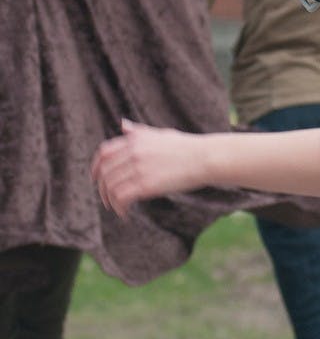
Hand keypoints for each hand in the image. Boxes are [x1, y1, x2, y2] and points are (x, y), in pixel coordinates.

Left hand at [91, 119, 207, 218]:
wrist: (204, 158)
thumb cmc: (186, 147)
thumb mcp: (160, 134)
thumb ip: (139, 131)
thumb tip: (123, 124)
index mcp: (135, 139)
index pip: (104, 153)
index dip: (95, 167)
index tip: (95, 179)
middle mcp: (133, 152)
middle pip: (104, 172)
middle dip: (102, 188)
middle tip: (106, 200)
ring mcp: (139, 168)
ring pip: (110, 187)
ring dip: (110, 201)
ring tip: (117, 209)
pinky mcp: (146, 184)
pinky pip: (121, 198)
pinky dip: (119, 208)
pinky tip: (126, 214)